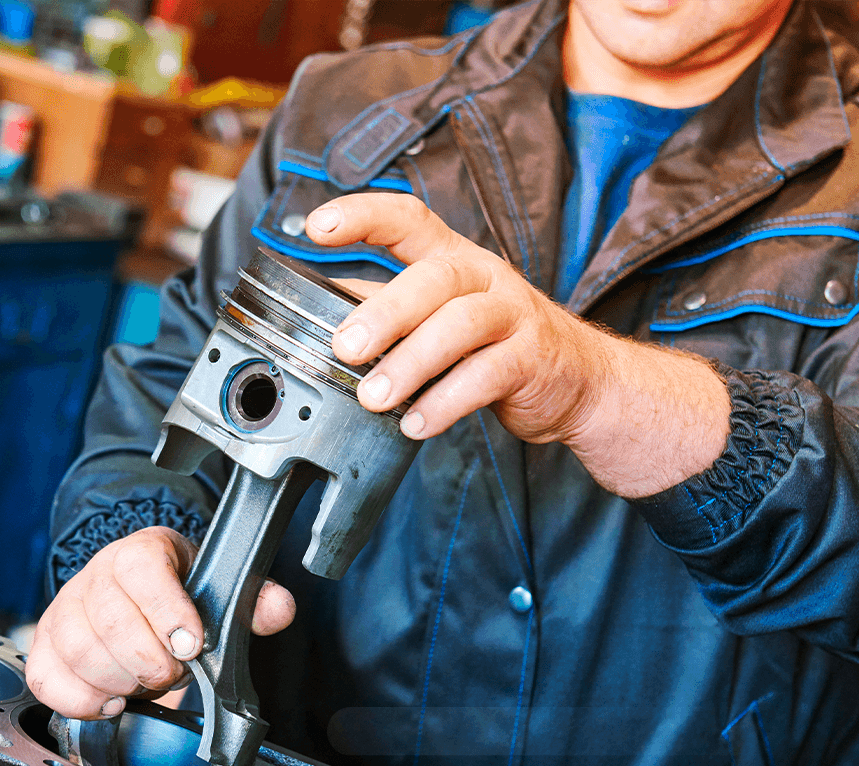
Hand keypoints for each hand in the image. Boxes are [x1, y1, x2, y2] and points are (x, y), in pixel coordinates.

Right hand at [27, 526, 295, 718]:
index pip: (140, 568)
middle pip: (108, 618)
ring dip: (118, 681)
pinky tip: (111, 701)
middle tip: (172, 674)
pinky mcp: (45, 645)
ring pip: (76, 649)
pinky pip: (46, 677)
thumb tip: (279, 607)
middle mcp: (96, 575)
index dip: (165, 609)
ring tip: (144, 686)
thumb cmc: (178, 597)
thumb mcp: (220, 592)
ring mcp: (65, 609)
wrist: (135, 599)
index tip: (191, 645)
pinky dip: (80, 699)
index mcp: (142, 552)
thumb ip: (254, 602)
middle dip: (148, 661)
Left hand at [305, 193, 730, 498]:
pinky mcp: (532, 359)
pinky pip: (486, 377)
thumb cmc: (492, 340)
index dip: (363, 215)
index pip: (407, 218)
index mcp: (451, 257)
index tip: (316, 226)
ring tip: (374, 398)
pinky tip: (415, 425)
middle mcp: (483, 275)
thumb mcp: (437, 312)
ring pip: (460, 327)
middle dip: (384, 313)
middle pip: (434, 278)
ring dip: (411, 364)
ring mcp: (512, 314)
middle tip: (343, 348)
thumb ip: (383, 306)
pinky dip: (446, 403)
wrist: (577, 378)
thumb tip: (314, 306)